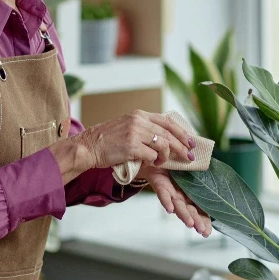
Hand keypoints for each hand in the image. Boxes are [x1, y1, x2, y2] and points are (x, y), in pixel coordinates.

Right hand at [71, 110, 195, 170]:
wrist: (88, 146)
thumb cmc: (106, 140)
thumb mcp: (126, 126)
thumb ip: (143, 128)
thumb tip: (163, 138)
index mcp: (138, 114)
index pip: (167, 121)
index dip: (181, 132)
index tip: (190, 141)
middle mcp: (138, 121)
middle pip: (168, 133)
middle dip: (182, 146)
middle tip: (189, 156)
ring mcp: (135, 133)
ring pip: (163, 144)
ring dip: (166, 156)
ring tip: (163, 162)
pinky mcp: (131, 146)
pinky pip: (152, 155)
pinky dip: (155, 162)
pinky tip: (152, 164)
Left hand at [139, 165, 212, 236]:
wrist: (158, 159)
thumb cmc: (178, 164)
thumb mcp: (195, 168)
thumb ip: (206, 172)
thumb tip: (222, 175)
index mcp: (193, 195)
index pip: (201, 211)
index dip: (204, 221)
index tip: (207, 232)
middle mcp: (183, 198)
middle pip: (190, 212)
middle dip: (196, 221)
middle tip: (201, 231)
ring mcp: (172, 193)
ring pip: (178, 207)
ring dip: (184, 215)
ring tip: (190, 224)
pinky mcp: (161, 186)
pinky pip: (163, 195)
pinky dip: (167, 202)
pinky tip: (170, 209)